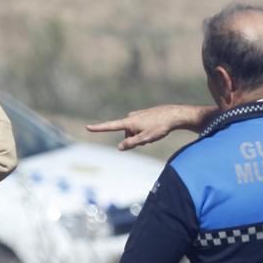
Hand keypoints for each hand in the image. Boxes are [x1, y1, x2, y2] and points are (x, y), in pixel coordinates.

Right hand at [86, 104, 217, 150]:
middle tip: (149, 138)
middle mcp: (131, 117)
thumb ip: (131, 143)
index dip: (99, 128)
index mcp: (130, 122)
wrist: (175, 114)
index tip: (87, 127)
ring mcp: (137, 115)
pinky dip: (146, 130)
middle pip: (127, 134)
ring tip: (154, 132)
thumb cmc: (160, 126)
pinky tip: (156, 128)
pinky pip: (140, 127)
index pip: (110, 126)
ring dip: (141, 135)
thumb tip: (119, 147)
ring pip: (134, 131)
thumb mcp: (146, 138)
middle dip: (135, 139)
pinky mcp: (144, 114)